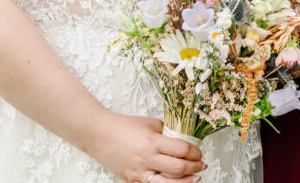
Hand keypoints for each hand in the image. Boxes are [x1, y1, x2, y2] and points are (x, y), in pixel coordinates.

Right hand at [83, 111, 205, 182]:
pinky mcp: (132, 180)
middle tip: (201, 164)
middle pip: (179, 168)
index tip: (199, 152)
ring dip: (186, 182)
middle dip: (195, 167)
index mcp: (152, 142)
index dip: (195, 152)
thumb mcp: (149, 123)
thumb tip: (181, 138)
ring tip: (195, 179)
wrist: (98, 134)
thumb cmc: (122, 126)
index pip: (182, 150)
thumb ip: (166, 131)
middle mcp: (147, 159)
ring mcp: (139, 173)